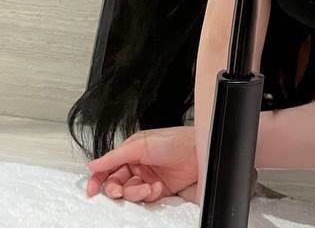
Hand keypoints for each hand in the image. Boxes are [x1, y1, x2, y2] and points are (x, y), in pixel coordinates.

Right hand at [85, 125, 199, 202]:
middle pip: (116, 183)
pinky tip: (158, 187)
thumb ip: (115, 156)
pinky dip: (149, 195)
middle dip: (115, 190)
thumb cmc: (174, 141)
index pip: (107, 167)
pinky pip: (144, 199)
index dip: (97, 179)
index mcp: (130, 151)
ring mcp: (146, 178)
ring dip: (135, 193)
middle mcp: (137, 165)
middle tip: (119, 192)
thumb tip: (92, 164)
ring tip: (147, 187)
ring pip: (129, 193)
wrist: (198, 152)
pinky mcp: (156, 189)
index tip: (91, 190)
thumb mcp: (141, 145)